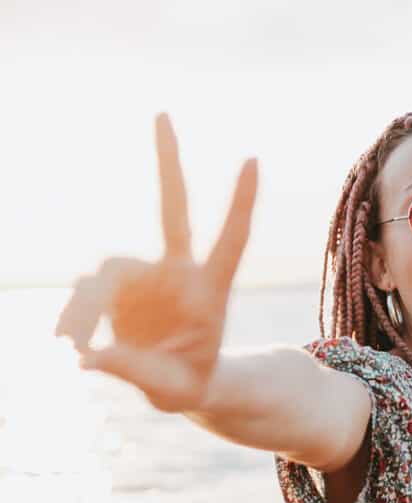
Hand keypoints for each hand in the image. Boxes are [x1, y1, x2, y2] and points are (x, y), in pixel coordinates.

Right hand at [53, 113, 257, 412]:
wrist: (177, 382)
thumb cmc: (188, 383)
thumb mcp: (174, 390)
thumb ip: (134, 372)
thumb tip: (86, 355)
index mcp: (211, 289)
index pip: (231, 239)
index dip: (240, 203)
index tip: (253, 159)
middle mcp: (178, 272)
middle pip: (171, 208)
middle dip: (167, 162)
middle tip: (162, 113)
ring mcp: (146, 275)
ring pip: (107, 271)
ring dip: (84, 305)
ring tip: (68, 344)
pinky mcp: (117, 286)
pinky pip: (86, 292)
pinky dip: (74, 316)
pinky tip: (68, 345)